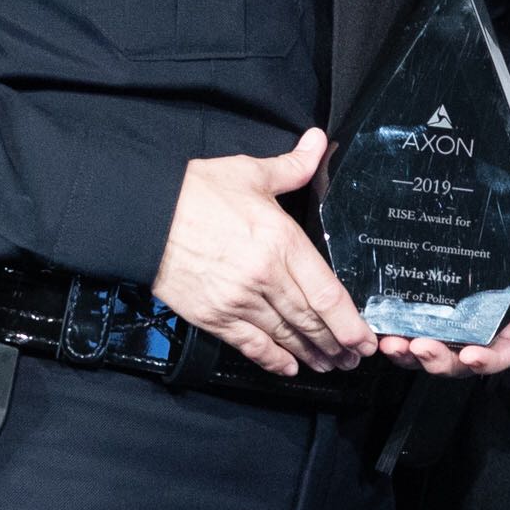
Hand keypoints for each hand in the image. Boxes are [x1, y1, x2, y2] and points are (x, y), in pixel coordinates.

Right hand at [153, 128, 374, 376]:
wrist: (142, 214)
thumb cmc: (195, 191)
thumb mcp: (250, 172)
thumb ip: (292, 166)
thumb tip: (317, 141)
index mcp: (282, 242)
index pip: (327, 293)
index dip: (350, 322)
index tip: (366, 338)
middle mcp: (265, 277)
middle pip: (311, 320)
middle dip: (338, 344)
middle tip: (355, 358)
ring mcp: (238, 300)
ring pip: (285, 336)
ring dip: (312, 354)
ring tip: (331, 364)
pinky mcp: (213, 315)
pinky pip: (250, 345)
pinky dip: (272, 360)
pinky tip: (288, 367)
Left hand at [373, 219, 509, 378]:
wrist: (478, 210)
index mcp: (505, 322)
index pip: (503, 354)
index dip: (489, 361)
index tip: (472, 355)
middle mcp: (473, 329)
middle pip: (458, 363)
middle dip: (439, 362)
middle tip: (422, 347)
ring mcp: (443, 325)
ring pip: (427, 355)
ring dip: (409, 356)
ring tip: (394, 343)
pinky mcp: (416, 315)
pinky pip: (404, 336)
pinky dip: (392, 339)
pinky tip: (380, 329)